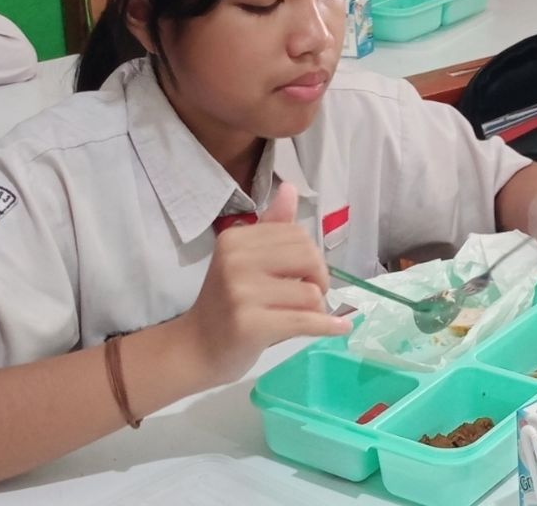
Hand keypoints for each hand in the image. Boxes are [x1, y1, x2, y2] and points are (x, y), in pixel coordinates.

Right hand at [180, 183, 349, 385]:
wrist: (197, 347)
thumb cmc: (227, 302)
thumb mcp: (245, 259)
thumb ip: (271, 226)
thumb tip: (289, 188)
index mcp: (236, 237)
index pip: (297, 234)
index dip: (311, 256)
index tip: (304, 275)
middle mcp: (236, 260)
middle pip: (308, 257)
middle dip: (320, 278)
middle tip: (310, 296)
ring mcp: (241, 292)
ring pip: (310, 292)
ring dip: (316, 308)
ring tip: (302, 316)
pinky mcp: (251, 324)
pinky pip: (306, 320)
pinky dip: (328, 326)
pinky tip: (339, 327)